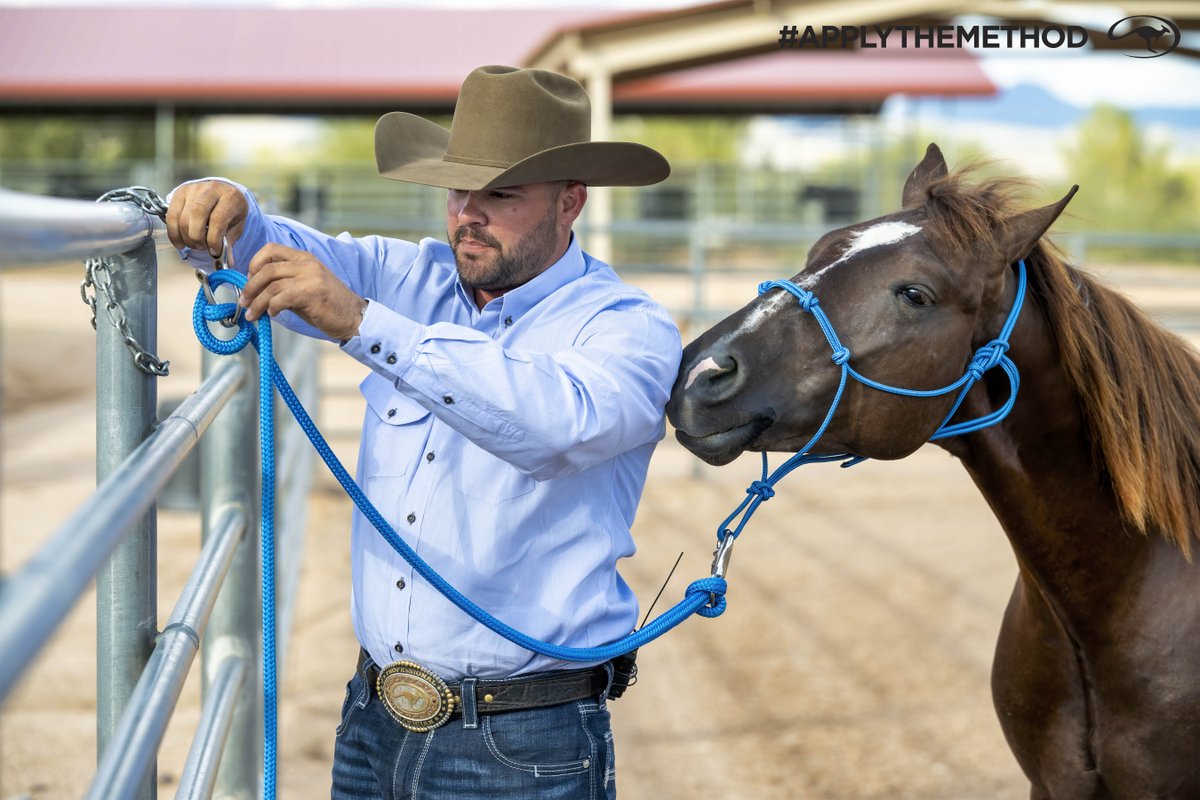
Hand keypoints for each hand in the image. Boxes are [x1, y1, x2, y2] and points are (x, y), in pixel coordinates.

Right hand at [165, 181, 247, 262]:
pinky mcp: (180, 192)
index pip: (218, 219)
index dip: (213, 238)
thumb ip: (229, 242)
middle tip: (201, 247)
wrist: (224, 191)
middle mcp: (211, 189)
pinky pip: (171, 215)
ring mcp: (194, 189)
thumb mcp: (237, 225)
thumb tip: (227, 263)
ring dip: (185, 236)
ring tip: (194, 245)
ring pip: (182, 215)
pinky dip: (173, 233)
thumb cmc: (231, 210)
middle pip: (196, 214)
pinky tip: (180, 243)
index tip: (214, 251)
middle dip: (196, 236)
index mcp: (230, 197)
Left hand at [241, 243, 365, 340]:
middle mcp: (307, 264)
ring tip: (252, 315)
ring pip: (271, 285)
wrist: (354, 318)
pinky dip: (271, 307)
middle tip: (244, 302)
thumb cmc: (329, 306)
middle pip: (267, 268)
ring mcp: (310, 277)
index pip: (271, 249)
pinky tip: (271, 314)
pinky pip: (281, 298)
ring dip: (257, 302)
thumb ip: (284, 284)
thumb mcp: (305, 288)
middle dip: (250, 287)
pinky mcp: (311, 293)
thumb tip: (256, 291)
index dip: (254, 263)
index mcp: (305, 258)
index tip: (249, 281)